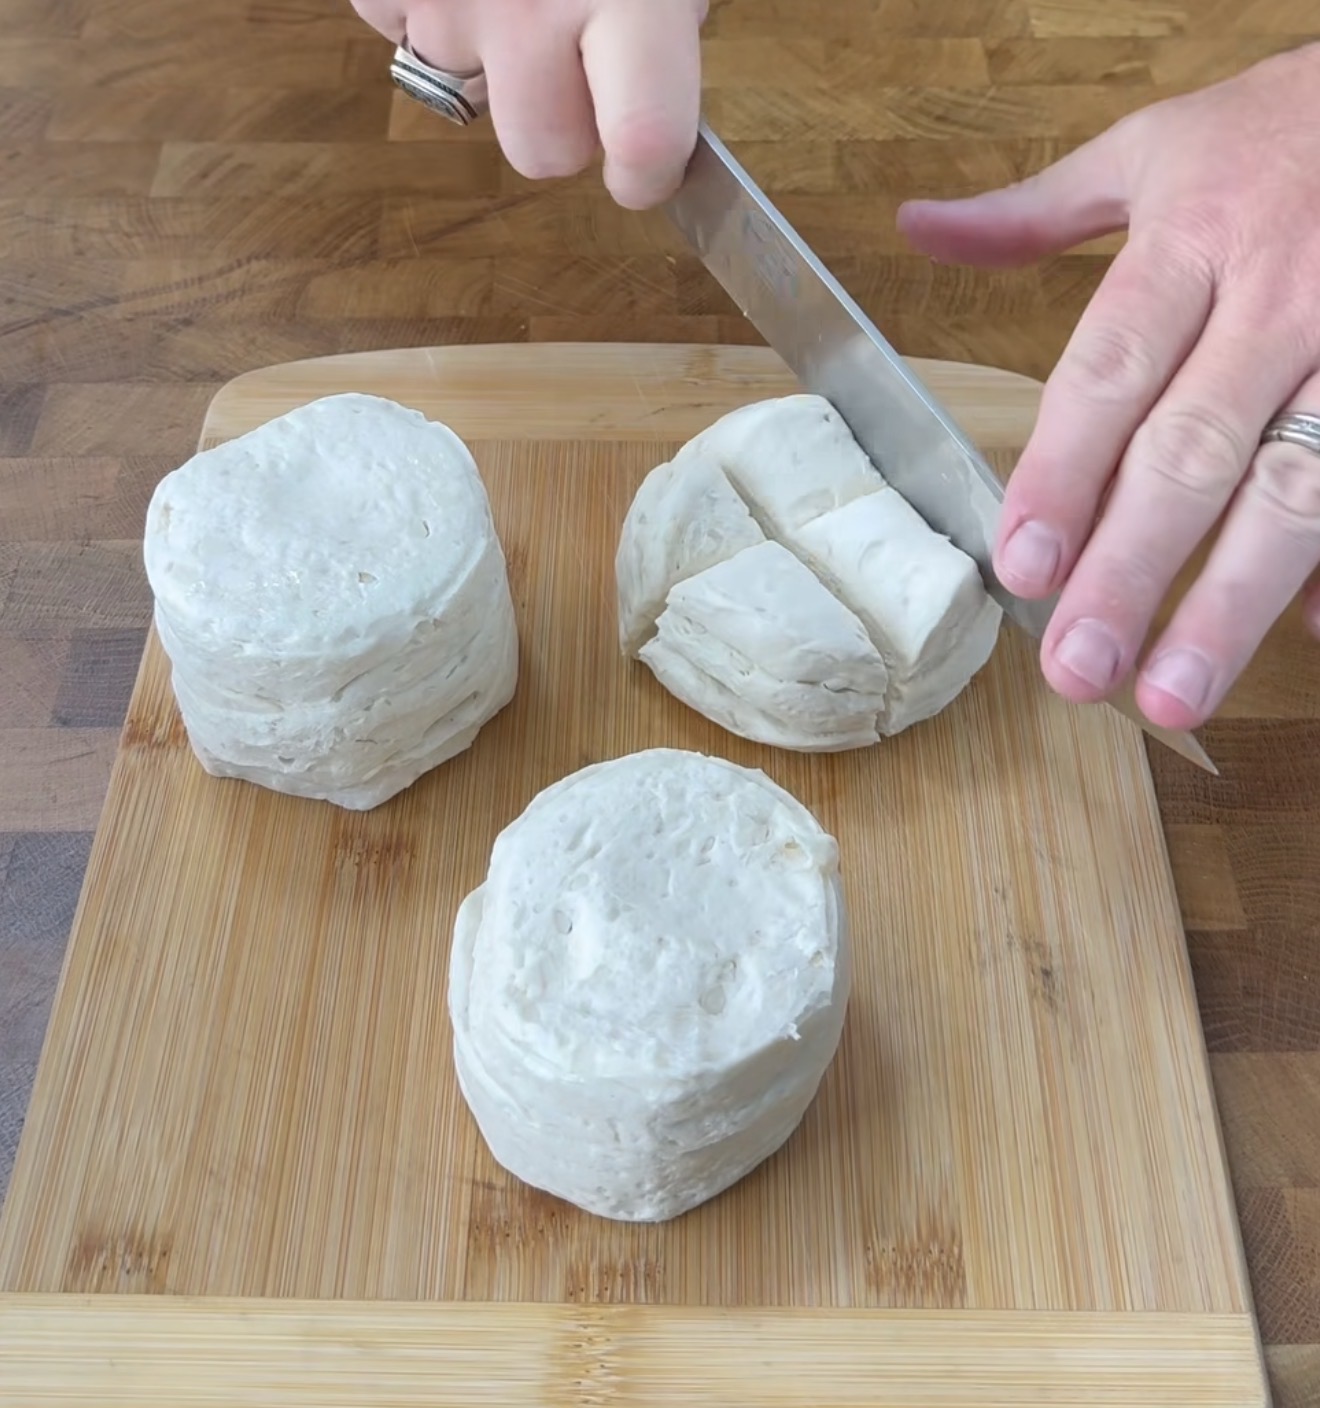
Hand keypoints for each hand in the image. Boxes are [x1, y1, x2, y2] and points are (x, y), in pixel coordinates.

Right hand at [351, 0, 706, 208]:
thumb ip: (663, 13)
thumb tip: (662, 73)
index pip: (644, 140)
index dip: (648, 175)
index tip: (645, 176)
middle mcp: (530, 10)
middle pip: (541, 153)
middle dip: (560, 121)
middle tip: (572, 53)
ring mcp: (446, 2)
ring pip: (464, 100)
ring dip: (488, 64)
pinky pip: (400, 34)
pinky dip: (423, 11)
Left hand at [897, 42, 1319, 731]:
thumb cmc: (1284, 128)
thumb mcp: (1156, 147)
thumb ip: (1037, 211)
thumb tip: (920, 228)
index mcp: (1198, 238)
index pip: (1112, 370)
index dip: (1063, 471)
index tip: (1020, 563)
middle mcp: (1281, 299)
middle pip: (1193, 452)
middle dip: (1131, 569)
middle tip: (1075, 669)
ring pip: (1295, 490)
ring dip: (1230, 603)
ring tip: (1170, 695)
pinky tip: (1306, 640)